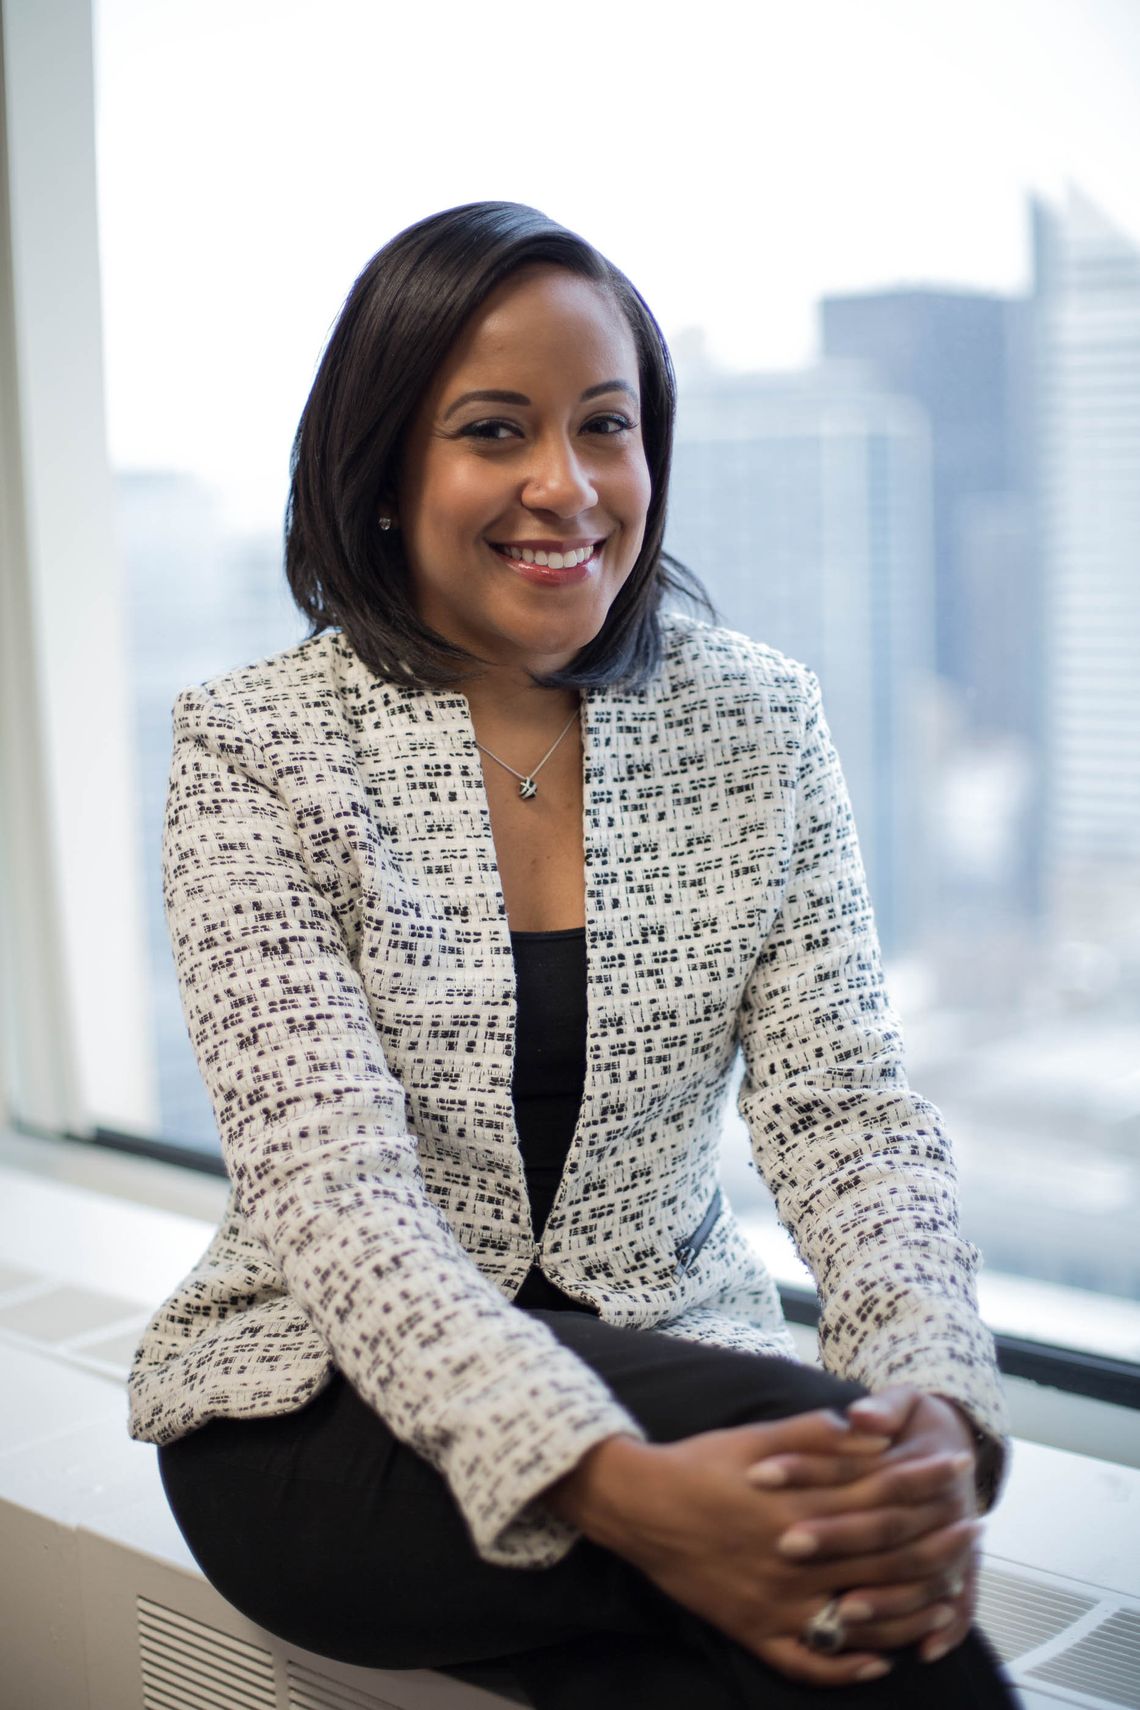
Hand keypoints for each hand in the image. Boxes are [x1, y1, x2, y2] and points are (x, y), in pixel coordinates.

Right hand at [545, 1409, 976, 1686]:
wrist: (641, 1506)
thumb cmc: (702, 1463)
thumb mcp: (759, 1436)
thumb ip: (818, 1436)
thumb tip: (872, 1431)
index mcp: (799, 1506)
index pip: (880, 1495)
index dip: (924, 1482)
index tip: (956, 1471)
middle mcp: (796, 1560)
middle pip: (883, 1558)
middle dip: (934, 1544)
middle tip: (972, 1533)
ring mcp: (778, 1603)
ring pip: (861, 1615)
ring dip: (910, 1608)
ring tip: (948, 1598)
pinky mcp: (756, 1631)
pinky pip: (810, 1661)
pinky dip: (849, 1664)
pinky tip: (881, 1659)